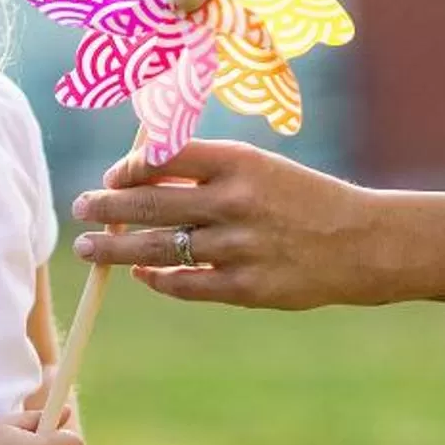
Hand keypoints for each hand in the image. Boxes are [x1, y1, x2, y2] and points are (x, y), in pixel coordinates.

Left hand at [71, 140, 391, 309]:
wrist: (364, 243)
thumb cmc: (302, 199)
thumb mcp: (259, 169)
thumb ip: (205, 173)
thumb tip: (140, 179)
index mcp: (238, 162)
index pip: (163, 156)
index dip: (128, 167)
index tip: (114, 176)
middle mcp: (234, 202)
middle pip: (149, 203)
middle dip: (105, 206)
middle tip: (80, 208)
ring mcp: (239, 248)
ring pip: (157, 248)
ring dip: (115, 249)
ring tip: (87, 249)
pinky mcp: (246, 288)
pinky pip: (185, 284)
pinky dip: (156, 278)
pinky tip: (140, 273)